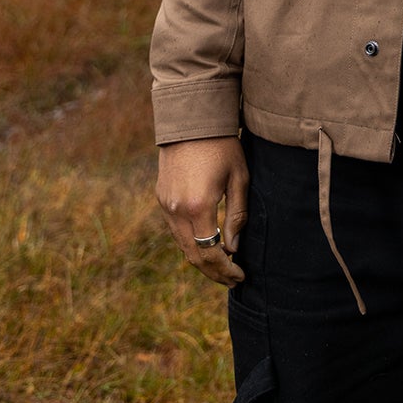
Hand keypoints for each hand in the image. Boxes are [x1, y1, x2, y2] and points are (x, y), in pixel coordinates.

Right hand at [157, 136, 247, 285]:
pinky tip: (207, 247)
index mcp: (198, 207)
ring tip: (223, 269)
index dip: (225, 269)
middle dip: (213, 272)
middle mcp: (176, 211)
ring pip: (181, 246)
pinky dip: (191, 245)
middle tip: (233, 280)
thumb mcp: (239, 178)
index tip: (241, 276)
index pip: (210, 252)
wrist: (190, 122)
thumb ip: (237, 214)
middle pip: (192, 255)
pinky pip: (175, 232)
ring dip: (201, 261)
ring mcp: (165, 206)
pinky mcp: (161, 199)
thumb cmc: (223, 146)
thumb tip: (234, 248)